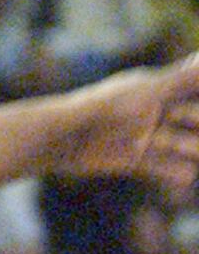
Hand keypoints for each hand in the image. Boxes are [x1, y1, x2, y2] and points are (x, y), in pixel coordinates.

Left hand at [58, 53, 198, 196]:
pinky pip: (169, 170)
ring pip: (190, 146)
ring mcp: (149, 137)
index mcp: (161, 88)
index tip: (180, 109)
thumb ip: (182, 79)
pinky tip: (181, 175)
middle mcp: (158, 111)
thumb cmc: (107, 107)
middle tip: (173, 118)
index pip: (195, 90)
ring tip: (168, 145)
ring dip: (186, 147)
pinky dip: (176, 172)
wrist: (68, 138)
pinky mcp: (137, 160)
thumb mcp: (150, 92)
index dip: (197, 102)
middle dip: (195, 120)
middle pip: (197, 120)